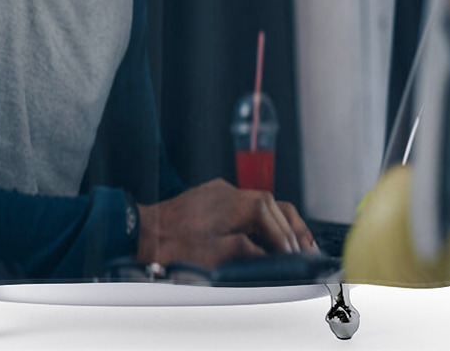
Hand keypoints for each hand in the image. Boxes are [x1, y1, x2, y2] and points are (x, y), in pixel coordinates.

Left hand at [136, 178, 317, 269]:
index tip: (300, 259)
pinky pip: (245, 205)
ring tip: (289, 244)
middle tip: (305, 251)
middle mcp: (234, 191)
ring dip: (276, 224)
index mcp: (240, 203)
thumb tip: (273, 255)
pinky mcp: (212, 197)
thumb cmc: (177, 244)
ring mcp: (222, 192)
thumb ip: (252, 253)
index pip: (276, 220)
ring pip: (261, 204)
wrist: (144, 231)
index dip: (289, 242)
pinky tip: (260, 236)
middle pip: (275, 207)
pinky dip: (259, 221)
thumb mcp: (219, 255)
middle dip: (291, 230)